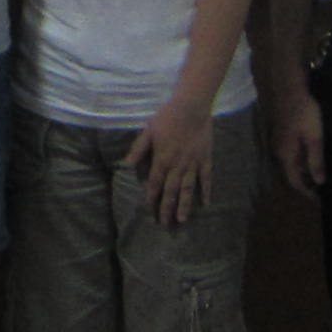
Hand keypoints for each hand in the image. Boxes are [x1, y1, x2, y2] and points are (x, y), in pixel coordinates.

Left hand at [123, 101, 215, 225]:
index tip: (149, 211)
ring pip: (188, 189)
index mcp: (162, 159)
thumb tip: (125, 164)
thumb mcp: (148, 131)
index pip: (155, 183)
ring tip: (182, 220)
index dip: (151, 198)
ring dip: (184, 205)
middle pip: (171, 191)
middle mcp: (177, 166)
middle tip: (165, 224)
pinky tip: (205, 203)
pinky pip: (206, 178)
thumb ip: (138, 149)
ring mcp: (192, 164)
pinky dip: (206, 191)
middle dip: (167, 208)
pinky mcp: (205, 159)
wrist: (191, 107)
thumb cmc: (167, 117)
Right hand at [269, 83, 323, 195]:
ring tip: (318, 170)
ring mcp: (278, 140)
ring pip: (290, 161)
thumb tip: (318, 182)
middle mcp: (279, 150)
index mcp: (286, 155)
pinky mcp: (281, 131)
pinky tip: (311, 152)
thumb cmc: (304, 113)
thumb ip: (315, 160)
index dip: (306, 191)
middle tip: (321, 186)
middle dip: (304, 181)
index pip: (294, 181)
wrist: (289, 88)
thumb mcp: (314, 137)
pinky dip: (300, 156)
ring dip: (303, 168)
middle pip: (291, 172)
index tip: (318, 199)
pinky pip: (290, 151)